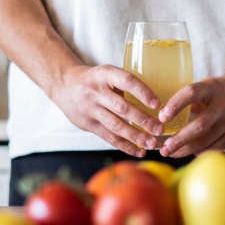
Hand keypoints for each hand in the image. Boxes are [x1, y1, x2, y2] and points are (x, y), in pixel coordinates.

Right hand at [50, 64, 165, 156]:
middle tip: (160, 128)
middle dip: (143, 120)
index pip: (126, 81)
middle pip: (122, 108)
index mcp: (105, 74)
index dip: (142, 92)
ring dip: (136, 136)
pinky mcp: (88, 124)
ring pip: (116, 125)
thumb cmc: (95, 79)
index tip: (157, 104)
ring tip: (152, 143)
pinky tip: (139, 151)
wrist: (64, 85)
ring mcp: (90, 109)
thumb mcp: (108, 73)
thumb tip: (157, 101)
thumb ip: (126, 85)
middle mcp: (96, 91)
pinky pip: (109, 137)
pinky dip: (125, 145)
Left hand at [157, 76, 224, 157]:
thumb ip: (189, 98)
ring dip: (185, 149)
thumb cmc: (220, 90)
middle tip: (163, 148)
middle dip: (179, 139)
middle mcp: (224, 105)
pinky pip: (215, 148)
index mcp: (212, 88)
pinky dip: (200, 152)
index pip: (192, 93)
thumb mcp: (206, 85)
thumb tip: (163, 116)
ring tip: (170, 153)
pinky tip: (187, 153)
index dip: (176, 105)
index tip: (162, 117)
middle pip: (200, 125)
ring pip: (207, 140)